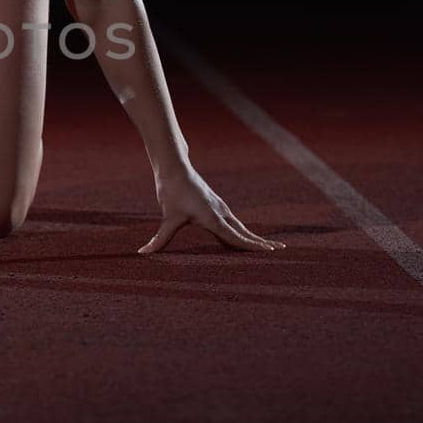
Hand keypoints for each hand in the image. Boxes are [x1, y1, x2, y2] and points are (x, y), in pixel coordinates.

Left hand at [139, 163, 285, 255]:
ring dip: (253, 237)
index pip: (236, 237)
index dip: (252, 247)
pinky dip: (241, 231)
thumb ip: (159, 239)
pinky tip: (240, 236)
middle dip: (261, 242)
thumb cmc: (172, 191)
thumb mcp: (168, 217)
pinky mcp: (215, 205)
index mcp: (213, 218)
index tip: (269, 252)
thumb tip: (143, 254)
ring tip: (267, 246)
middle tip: (280, 250)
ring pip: (240, 226)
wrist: (174, 168)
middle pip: (245, 232)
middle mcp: (221, 213)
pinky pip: (232, 222)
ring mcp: (220, 208)